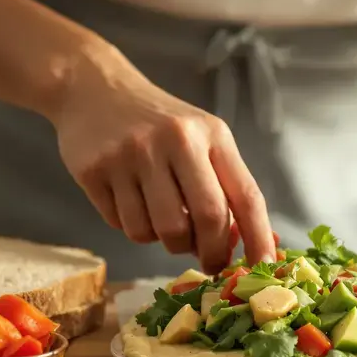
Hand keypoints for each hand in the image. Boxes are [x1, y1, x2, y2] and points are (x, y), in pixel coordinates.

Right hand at [51, 43, 275, 272]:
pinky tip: (131, 201)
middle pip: (205, 220)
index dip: (258, 238)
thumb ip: (225, 185)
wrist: (94, 89)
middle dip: (211, 252)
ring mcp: (131, 155)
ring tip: (162, 217)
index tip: (263, 267)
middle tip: (208, 261)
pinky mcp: (94, 171)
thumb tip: (249, 244)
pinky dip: (133, 227)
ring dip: (166, 240)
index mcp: (210, 134)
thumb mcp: (201, 138)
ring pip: (160, 232)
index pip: (246, 195)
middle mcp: (173, 140)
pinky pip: (124, 226)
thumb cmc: (159, 123)